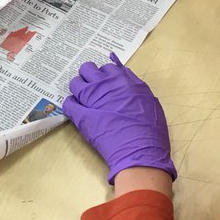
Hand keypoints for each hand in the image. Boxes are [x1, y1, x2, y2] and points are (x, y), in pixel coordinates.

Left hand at [63, 56, 175, 183]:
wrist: (140, 152)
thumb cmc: (150, 130)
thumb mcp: (150, 102)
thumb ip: (136, 89)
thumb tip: (125, 80)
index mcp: (124, 81)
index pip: (108, 67)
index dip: (106, 75)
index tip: (106, 82)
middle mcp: (106, 85)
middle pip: (88, 69)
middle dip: (89, 76)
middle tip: (93, 87)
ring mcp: (91, 100)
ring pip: (75, 83)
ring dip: (78, 88)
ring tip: (83, 98)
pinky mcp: (81, 116)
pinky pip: (68, 104)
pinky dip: (70, 105)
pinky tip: (76, 109)